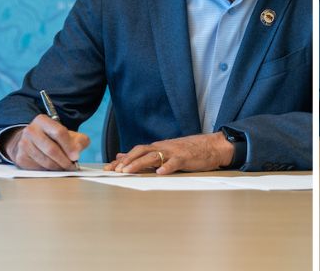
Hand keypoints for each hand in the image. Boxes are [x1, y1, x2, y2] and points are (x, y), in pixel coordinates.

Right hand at [9, 113, 89, 170]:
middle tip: (71, 166)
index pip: (59, 132)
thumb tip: (77, 152)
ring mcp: (23, 144)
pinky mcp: (20, 158)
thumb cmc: (51, 137)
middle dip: (64, 160)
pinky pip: (37, 168)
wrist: (30, 141)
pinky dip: (48, 171)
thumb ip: (78, 140)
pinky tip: (53, 168)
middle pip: (51, 149)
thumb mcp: (67, 134)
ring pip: (44, 161)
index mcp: (42, 120)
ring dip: (57, 167)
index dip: (69, 146)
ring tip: (64, 168)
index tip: (76, 156)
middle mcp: (30, 130)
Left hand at [106, 131, 236, 174]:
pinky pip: (174, 162)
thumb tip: (121, 156)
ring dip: (139, 164)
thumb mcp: (164, 151)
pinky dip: (166, 167)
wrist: (211, 146)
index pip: (135, 152)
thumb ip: (143, 155)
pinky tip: (160, 173)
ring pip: (153, 156)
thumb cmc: (187, 151)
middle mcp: (162, 148)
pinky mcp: (185, 158)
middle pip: (141, 151)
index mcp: (157, 147)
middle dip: (126, 161)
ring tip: (128, 172)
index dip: (121, 160)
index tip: (108, 169)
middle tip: (115, 171)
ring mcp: (173, 152)